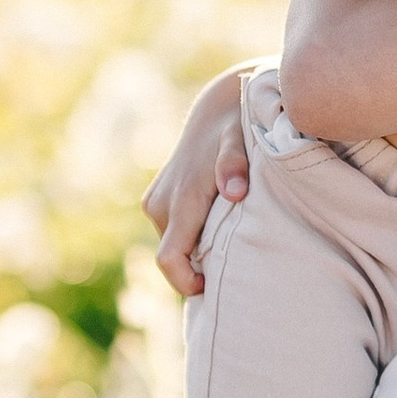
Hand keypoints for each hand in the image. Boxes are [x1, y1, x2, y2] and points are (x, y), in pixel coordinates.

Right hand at [144, 67, 251, 296]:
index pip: (169, 259)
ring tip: (229, 235)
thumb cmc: (237, 130)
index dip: (185, 283)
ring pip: (174, 245)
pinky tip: (217, 222)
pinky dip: (192, 234)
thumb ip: (235, 165)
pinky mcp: (155, 201)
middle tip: (234, 260)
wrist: (218, 109)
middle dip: (197, 267)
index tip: (210, 288)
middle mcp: (160, 205)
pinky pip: (173, 232)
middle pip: (174, 258)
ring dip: (197, 248)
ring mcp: (155, 203)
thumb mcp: (241, 141)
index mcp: (181, 201)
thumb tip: (233, 190)